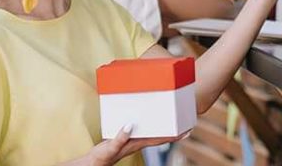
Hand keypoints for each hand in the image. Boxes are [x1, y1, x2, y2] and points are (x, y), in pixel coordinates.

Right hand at [69, 125, 188, 165]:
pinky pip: (142, 130)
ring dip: (163, 127)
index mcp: (137, 143)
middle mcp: (138, 142)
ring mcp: (133, 140)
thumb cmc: (101, 157)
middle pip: (161, 136)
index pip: (161, 139)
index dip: (175, 135)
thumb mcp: (109, 146)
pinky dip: (149, 124)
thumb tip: (130, 125)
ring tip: (172, 119)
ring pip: (153, 133)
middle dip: (174, 131)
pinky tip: (148, 119)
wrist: (93, 163)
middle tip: (186, 123)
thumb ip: (119, 137)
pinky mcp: (127, 137)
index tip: (188, 130)